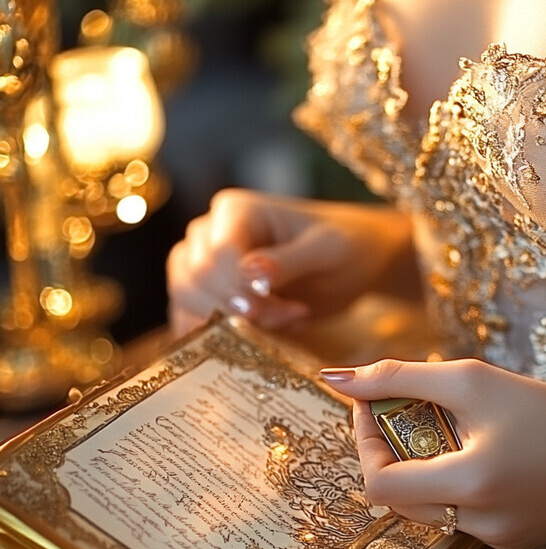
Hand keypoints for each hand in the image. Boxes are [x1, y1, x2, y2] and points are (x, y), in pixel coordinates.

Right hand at [167, 189, 413, 334]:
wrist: (355, 263)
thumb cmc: (346, 245)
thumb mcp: (327, 249)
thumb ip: (289, 260)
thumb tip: (248, 275)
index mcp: (235, 211)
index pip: (216, 254)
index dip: (238, 287)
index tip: (274, 307)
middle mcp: (211, 234)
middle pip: (193, 278)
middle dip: (238, 308)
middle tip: (289, 315)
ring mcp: (206, 267)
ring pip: (186, 300)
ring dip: (230, 324)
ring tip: (283, 322)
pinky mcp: (212, 298)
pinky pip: (192, 321)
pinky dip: (220, 338)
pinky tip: (261, 336)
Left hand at [321, 358, 545, 548]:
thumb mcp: (478, 382)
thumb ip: (403, 377)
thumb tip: (336, 377)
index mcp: (467, 487)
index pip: (376, 483)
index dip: (363, 442)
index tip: (372, 402)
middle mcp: (476, 526)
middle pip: (397, 497)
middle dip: (390, 451)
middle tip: (407, 411)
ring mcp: (494, 542)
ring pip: (426, 508)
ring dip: (420, 467)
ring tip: (446, 429)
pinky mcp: (512, 545)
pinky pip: (459, 516)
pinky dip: (453, 484)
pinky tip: (481, 456)